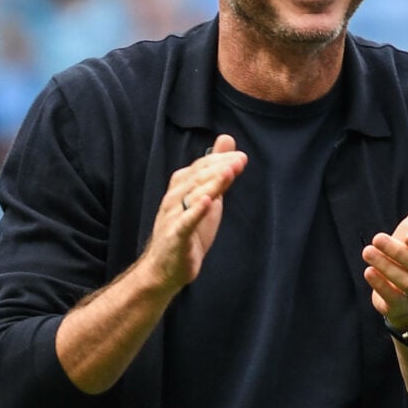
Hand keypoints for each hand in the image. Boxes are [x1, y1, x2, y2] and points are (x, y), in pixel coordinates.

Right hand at [143, 134, 246, 290]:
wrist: (165, 267)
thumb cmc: (188, 229)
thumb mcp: (208, 197)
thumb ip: (217, 170)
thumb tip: (227, 140)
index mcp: (181, 186)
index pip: (201, 167)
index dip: (220, 160)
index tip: (241, 157)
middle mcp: (174, 197)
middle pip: (198, 178)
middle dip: (219, 168)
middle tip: (240, 161)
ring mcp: (173, 216)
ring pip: (193, 196)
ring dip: (212, 183)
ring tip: (228, 173)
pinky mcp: (176, 236)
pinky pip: (185, 222)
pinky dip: (196, 211)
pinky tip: (207, 201)